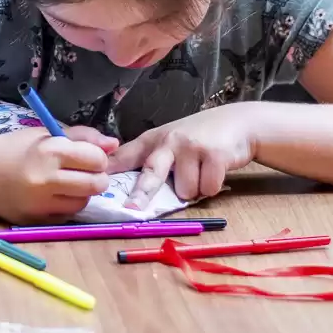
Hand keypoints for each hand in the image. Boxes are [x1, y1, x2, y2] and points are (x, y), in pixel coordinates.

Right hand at [0, 128, 112, 223]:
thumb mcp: (46, 134)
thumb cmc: (15, 149)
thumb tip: (114, 144)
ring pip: (82, 202)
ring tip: (67, 184)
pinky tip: (53, 196)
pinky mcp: (35, 220)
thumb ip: (82, 137)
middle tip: (87, 173)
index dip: (99, 159)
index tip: (91, 158)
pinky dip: (65, 206)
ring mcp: (40, 202)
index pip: (96, 159)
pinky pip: (66, 216)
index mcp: (50, 151)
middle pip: (95, 184)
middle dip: (98, 178)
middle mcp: (46, 178)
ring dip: (82, 193)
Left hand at [113, 105, 257, 201]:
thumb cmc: (198, 137)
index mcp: (152, 140)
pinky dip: (213, 187)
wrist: (238, 123)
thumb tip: (124, 186)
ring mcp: (191, 147)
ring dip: (195, 190)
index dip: (110, 169)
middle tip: (131, 209)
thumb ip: (150, 158)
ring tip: (201, 171)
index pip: (126, 156)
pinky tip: (215, 170)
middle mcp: (169, 141)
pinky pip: (208, 189)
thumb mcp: (169, 140)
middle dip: (142, 193)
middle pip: (152, 173)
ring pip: (186, 191)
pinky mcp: (214, 155)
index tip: (95, 179)